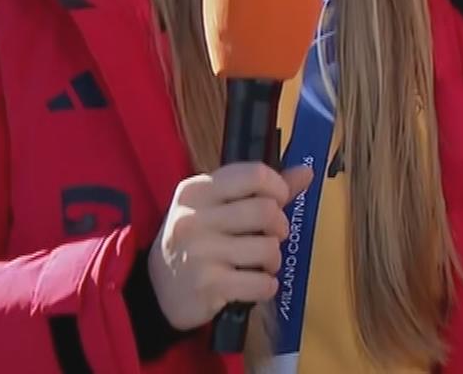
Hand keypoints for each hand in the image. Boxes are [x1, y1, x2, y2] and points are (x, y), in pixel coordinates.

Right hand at [148, 163, 314, 330]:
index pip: (255, 174)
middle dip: (279, 227)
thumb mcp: (215, 206)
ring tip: (259, 264)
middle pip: (267, 211)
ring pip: (269, 248)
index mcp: (198, 190)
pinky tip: (253, 284)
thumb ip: (260, 189)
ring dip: (272, 260)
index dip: (278, 187)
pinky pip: (261, 283)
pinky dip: (266, 287)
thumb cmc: (195, 241)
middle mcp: (196, 217)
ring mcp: (200, 252)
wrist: (156, 290)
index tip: (278, 201)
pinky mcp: (208, 286)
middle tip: (270, 237)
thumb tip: (306, 172)